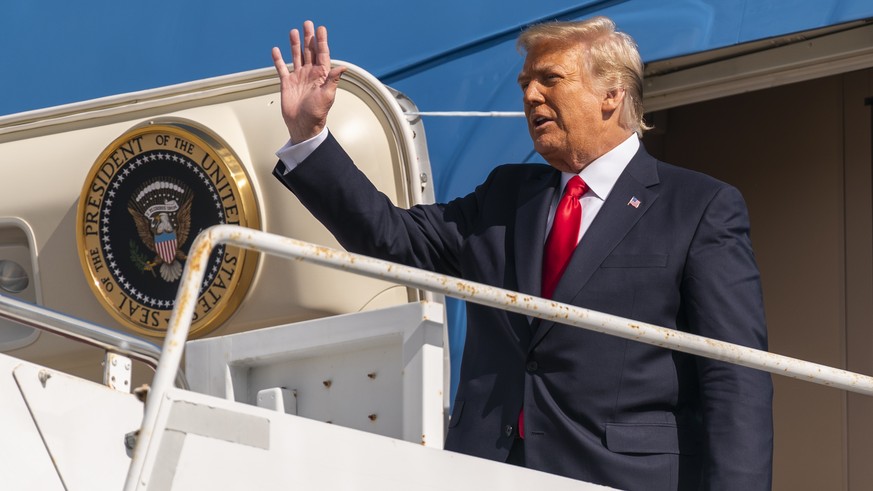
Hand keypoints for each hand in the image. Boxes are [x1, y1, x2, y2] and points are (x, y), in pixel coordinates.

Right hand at [272, 21, 346, 143]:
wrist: (303, 126)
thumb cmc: (317, 114)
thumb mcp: (327, 96)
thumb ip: (333, 80)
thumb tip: (343, 67)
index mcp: (322, 76)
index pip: (323, 54)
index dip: (322, 41)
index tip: (321, 29)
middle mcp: (310, 74)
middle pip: (309, 51)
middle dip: (309, 38)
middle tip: (308, 24)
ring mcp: (298, 77)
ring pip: (296, 56)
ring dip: (295, 44)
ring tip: (293, 32)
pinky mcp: (287, 83)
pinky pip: (282, 68)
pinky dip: (278, 59)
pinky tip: (276, 50)